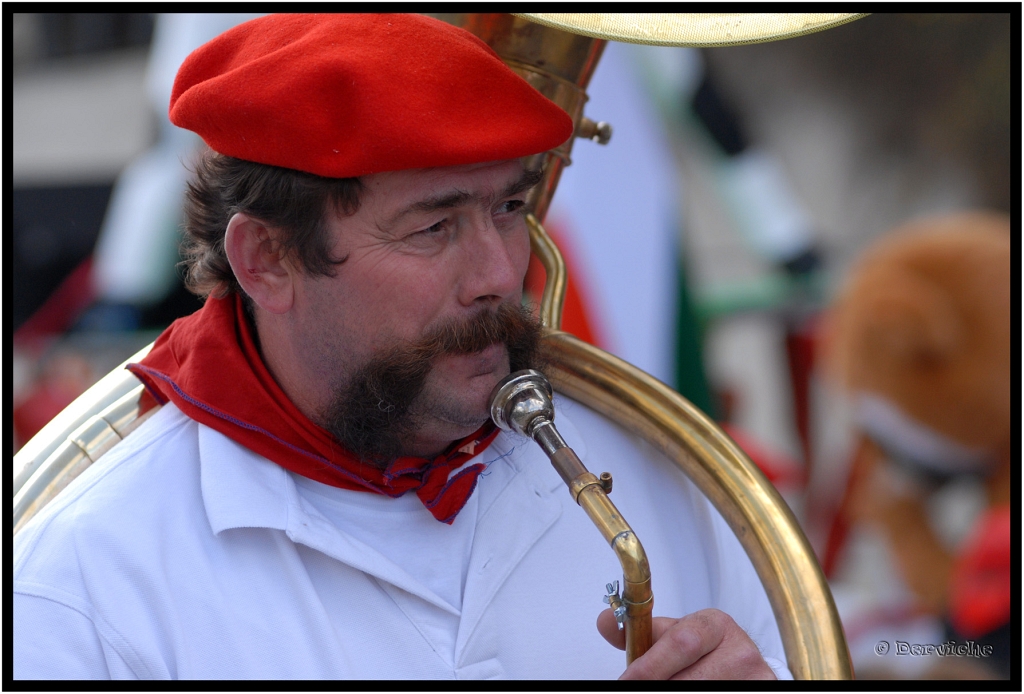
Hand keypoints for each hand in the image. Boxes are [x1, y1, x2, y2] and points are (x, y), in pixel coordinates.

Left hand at [597, 607, 776, 679]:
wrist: (739, 667)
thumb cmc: (701, 652)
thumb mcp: (673, 636)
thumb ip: (640, 632)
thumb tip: (606, 621)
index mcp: (715, 624)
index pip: (681, 644)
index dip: (650, 667)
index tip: (628, 681)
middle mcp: (740, 649)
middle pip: (690, 678)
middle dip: (660, 686)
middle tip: (640, 690)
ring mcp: (755, 676)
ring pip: (701, 693)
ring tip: (663, 689)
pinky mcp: (761, 691)